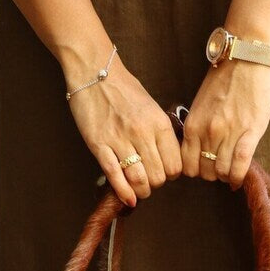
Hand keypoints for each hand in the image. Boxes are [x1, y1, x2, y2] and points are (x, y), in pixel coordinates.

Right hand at [66, 54, 181, 205]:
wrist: (94, 70)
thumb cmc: (124, 89)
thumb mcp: (152, 108)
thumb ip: (161, 133)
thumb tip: (168, 160)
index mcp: (159, 123)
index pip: (174, 165)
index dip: (171, 174)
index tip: (165, 173)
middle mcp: (142, 132)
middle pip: (158, 177)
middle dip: (155, 184)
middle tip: (149, 180)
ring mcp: (119, 139)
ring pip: (139, 180)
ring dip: (141, 191)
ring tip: (139, 189)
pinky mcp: (99, 145)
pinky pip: (115, 176)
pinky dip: (124, 193)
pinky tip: (128, 200)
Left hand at [182, 59, 269, 188]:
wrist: (245, 54)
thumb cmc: (224, 77)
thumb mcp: (201, 104)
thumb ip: (199, 127)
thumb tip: (201, 150)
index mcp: (193, 125)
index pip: (187, 166)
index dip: (196, 171)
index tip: (204, 166)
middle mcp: (208, 132)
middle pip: (205, 172)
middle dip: (212, 174)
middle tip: (219, 167)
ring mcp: (229, 133)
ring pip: (222, 171)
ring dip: (226, 175)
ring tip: (231, 169)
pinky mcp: (250, 132)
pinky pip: (240, 165)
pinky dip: (238, 177)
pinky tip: (238, 180)